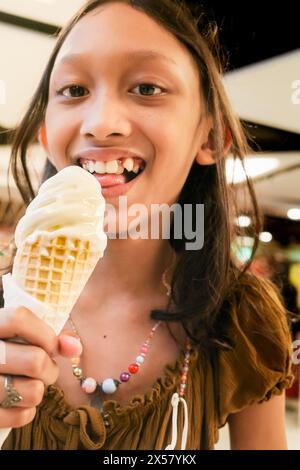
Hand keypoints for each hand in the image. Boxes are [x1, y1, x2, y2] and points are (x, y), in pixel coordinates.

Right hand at [0, 306, 81, 428]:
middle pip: (35, 360)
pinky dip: (26, 411)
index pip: (19, 318)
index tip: (50, 345)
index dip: (44, 333)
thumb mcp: (11, 336)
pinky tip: (16, 403)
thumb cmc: (0, 351)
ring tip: (28, 385)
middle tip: (43, 369)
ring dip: (38, 390)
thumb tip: (75, 348)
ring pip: (33, 391)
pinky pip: (22, 416)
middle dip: (49, 368)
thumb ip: (44, 334)